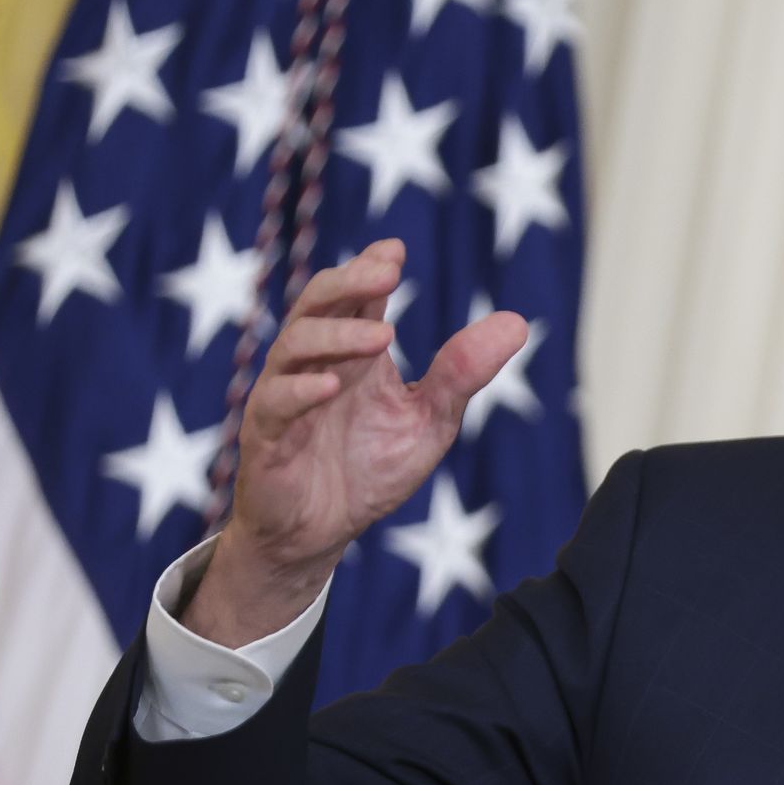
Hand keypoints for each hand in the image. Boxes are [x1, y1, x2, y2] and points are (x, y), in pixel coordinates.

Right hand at [182, 239, 527, 646]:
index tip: (397, 250)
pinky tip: (331, 385)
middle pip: (316, 304)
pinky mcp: (265, 439)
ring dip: (335, 335)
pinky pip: (273, 405)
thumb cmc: (369, 470)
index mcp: (353, 354)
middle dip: (348, 282)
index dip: (371, 268)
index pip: (357, 296)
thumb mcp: (430, 421)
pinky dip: (300, 392)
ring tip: (381, 335)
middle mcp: (315, 365)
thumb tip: (518, 322)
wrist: (321, 534)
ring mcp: (285, 398)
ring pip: (293, 347)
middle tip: (386, 271)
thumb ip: (462, 374)